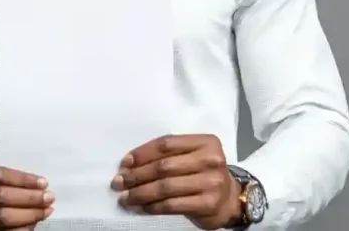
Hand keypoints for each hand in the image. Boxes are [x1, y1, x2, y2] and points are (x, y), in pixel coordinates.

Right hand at [0, 164, 53, 229]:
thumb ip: (11, 182)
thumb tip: (41, 188)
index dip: (23, 179)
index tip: (43, 183)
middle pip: (1, 196)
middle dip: (29, 198)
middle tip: (49, 198)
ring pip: (1, 217)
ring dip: (29, 215)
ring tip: (46, 211)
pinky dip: (21, 229)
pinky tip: (33, 224)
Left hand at [112, 134, 241, 228]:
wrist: (229, 200)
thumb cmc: (204, 174)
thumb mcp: (194, 156)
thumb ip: (171, 155)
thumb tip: (130, 164)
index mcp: (206, 142)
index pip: (167, 144)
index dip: (143, 153)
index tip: (125, 163)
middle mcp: (211, 159)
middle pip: (164, 165)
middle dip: (137, 174)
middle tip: (118, 182)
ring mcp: (211, 182)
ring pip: (166, 186)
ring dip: (140, 193)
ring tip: (125, 197)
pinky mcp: (208, 203)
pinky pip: (172, 204)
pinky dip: (153, 206)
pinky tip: (141, 207)